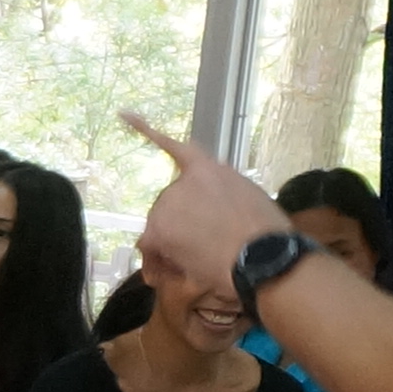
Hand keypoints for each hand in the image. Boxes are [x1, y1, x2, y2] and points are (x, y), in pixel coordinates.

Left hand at [120, 113, 288, 301]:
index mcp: (210, 169)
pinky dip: (153, 262)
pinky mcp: (159, 230)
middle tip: (207, 247)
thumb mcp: (250, 198)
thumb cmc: (268, 234)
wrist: (264, 256)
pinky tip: (151, 276)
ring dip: (173, 246)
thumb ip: (222, 194)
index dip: (148, 132)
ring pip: (161, 228)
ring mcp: (168, 204)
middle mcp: (183, 182)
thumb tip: (211, 210)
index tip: (124, 115)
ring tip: (202, 266)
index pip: (176, 149)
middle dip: (181, 225)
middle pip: (170, 204)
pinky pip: (149, 248)